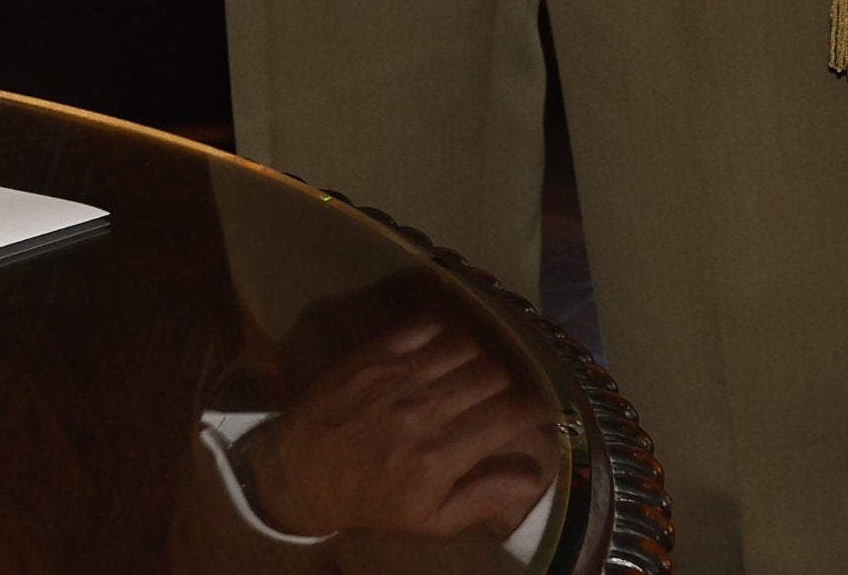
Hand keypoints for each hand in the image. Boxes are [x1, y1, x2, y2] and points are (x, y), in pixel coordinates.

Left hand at [239, 297, 558, 541]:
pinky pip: (423, 328)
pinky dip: (448, 331)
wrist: (303, 471)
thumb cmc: (374, 500)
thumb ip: (484, 495)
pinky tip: (454, 345)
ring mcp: (395, 377)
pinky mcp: (372, 355)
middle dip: (512, 382)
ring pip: (462, 347)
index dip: (536, 408)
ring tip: (485, 369)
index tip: (544, 409)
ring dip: (483, 355)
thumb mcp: (432, 518)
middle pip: (491, 375)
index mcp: (440, 455)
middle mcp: (422, 410)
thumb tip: (534, 473)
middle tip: (514, 391)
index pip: (508, 416)